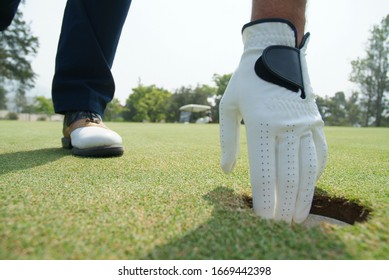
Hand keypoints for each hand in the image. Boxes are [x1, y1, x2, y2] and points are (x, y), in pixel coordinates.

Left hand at [219, 20, 327, 223]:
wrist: (274, 51)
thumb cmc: (245, 80)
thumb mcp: (228, 106)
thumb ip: (227, 141)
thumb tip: (227, 172)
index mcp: (261, 124)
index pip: (264, 174)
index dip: (264, 201)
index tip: (261, 219)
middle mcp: (287, 126)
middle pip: (289, 178)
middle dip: (284, 206)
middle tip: (279, 227)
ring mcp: (306, 124)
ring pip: (309, 170)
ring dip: (304, 197)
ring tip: (298, 217)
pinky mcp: (316, 121)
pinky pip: (320, 153)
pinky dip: (316, 174)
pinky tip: (310, 187)